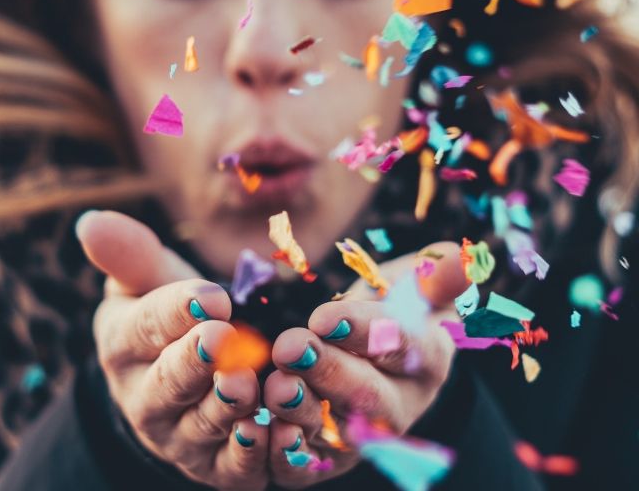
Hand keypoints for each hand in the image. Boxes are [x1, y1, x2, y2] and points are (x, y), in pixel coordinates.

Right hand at [77, 211, 268, 490]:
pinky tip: (271, 431)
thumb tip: (91, 221)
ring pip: (201, 426)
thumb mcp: (148, 282)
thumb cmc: (168, 318)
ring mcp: (179, 438)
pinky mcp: (216, 468)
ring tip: (246, 385)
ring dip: (225, 408)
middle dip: (195, 362)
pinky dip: (250, 455)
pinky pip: (232, 468)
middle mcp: (145, 398)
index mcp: (124, 345)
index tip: (209, 295)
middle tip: (223, 339)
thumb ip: (130, 255)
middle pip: (168, 382)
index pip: (145, 326)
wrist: (180, 381)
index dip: (176, 311)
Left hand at [262, 242, 465, 487]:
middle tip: (291, 347)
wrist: (369, 350)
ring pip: (339, 434)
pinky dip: (289, 454)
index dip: (367, 333)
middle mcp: (401, 404)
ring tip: (277, 386)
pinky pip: (311, 465)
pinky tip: (266, 430)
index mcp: (427, 358)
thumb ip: (435, 275)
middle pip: (370, 396)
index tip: (325, 318)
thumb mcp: (417, 284)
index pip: (406, 347)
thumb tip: (459, 259)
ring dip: (304, 412)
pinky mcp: (330, 457)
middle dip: (329, 372)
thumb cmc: (394, 308)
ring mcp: (366, 436)